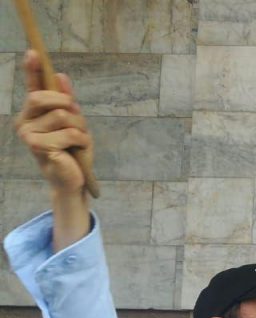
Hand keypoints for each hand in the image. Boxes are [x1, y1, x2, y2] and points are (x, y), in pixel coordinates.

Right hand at [15, 51, 91, 199]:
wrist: (72, 179)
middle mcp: (25, 121)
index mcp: (33, 113)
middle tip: (77, 119)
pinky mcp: (38, 147)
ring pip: (62, 116)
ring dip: (79, 127)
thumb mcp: (74, 123)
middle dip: (67, 105)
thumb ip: (66, 102)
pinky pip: (68, 133)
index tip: (33, 52)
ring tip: (78, 140)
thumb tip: (60, 76)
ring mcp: (28, 135)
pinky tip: (78, 150)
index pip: (32, 87)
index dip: (32, 69)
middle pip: (43, 97)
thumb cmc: (72, 151)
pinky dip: (81, 140)